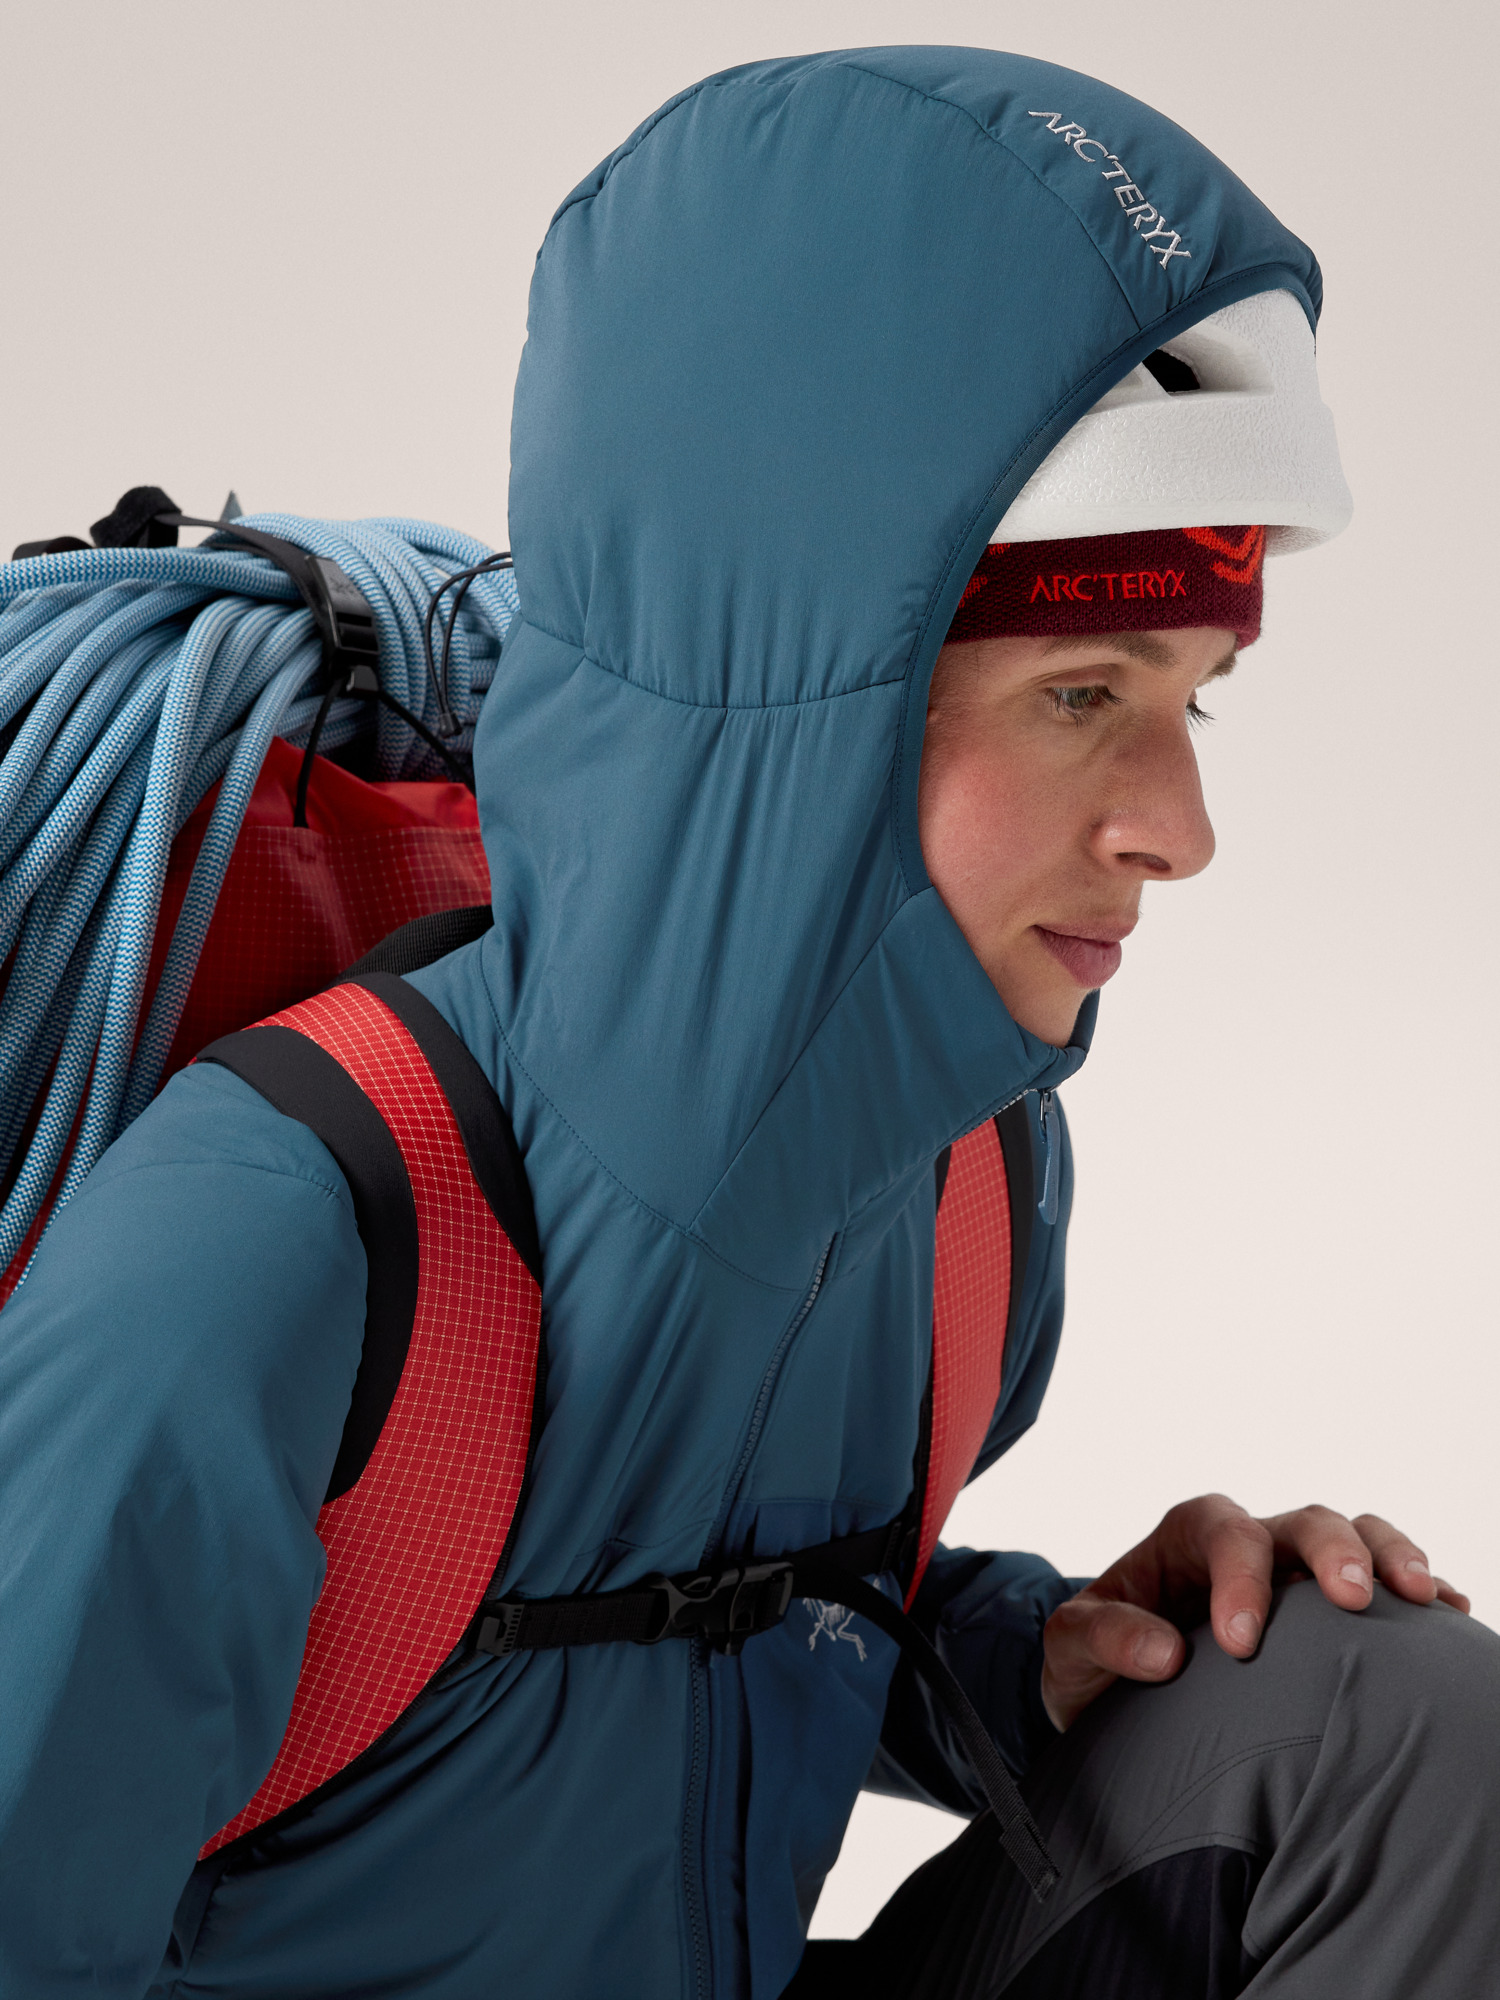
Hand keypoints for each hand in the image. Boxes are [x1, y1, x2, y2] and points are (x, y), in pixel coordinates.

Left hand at [1041, 1493, 1470, 1731]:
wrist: (1112, 1683)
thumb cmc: (1094, 1654)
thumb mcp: (1071, 1645)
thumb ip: (1105, 1637)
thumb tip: (1164, 1652)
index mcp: (1187, 1538)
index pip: (1223, 1532)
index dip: (1239, 1579)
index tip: (1242, 1644)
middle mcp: (1249, 1542)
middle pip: (1303, 1520)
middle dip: (1332, 1551)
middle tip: (1351, 1600)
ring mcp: (1294, 1572)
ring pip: (1353, 1535)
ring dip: (1389, 1557)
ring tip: (1421, 1595)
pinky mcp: (1324, 1611)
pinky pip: (1382, 1585)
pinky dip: (1416, 1591)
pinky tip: (1449, 1613)